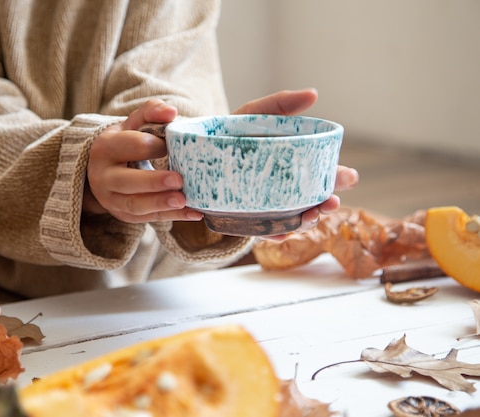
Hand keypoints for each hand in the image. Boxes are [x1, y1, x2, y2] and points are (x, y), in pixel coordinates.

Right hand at [85, 99, 202, 222]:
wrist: (103, 169)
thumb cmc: (124, 142)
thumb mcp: (132, 124)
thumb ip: (151, 112)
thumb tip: (171, 112)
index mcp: (105, 148)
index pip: (130, 146)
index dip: (153, 145)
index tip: (172, 145)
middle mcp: (103, 176)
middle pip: (127, 181)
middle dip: (153, 182)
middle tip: (179, 179)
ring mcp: (112, 199)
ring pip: (135, 205)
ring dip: (161, 203)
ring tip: (184, 200)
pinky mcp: (124, 215)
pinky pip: (149, 218)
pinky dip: (173, 216)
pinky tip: (193, 212)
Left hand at [235, 89, 359, 238]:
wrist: (195, 151)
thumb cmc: (231, 132)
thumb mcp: (255, 114)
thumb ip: (281, 104)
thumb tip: (314, 94)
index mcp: (291, 166)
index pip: (321, 175)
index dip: (338, 178)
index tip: (350, 176)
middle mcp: (283, 189)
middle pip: (313, 202)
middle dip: (326, 204)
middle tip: (332, 201)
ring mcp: (266, 206)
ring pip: (293, 220)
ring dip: (306, 222)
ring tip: (310, 216)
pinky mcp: (245, 217)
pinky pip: (261, 231)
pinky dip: (272, 234)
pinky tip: (280, 235)